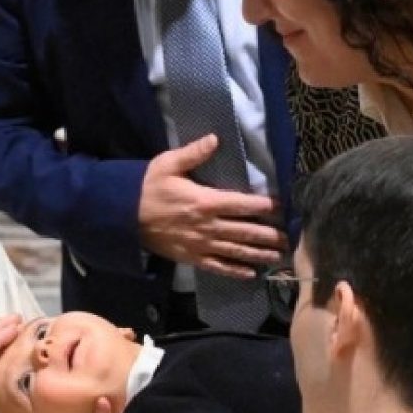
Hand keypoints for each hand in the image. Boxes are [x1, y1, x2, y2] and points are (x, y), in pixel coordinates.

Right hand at [137, 135, 286, 278]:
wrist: (122, 216)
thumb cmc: (147, 187)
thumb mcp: (167, 164)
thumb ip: (194, 153)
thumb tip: (216, 138)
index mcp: (205, 201)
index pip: (243, 204)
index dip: (266, 206)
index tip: (282, 208)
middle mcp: (207, 226)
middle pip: (246, 231)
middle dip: (270, 235)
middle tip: (290, 238)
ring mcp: (200, 245)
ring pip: (236, 251)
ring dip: (259, 254)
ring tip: (279, 256)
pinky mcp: (191, 257)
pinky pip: (217, 267)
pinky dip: (235, 271)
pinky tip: (251, 274)